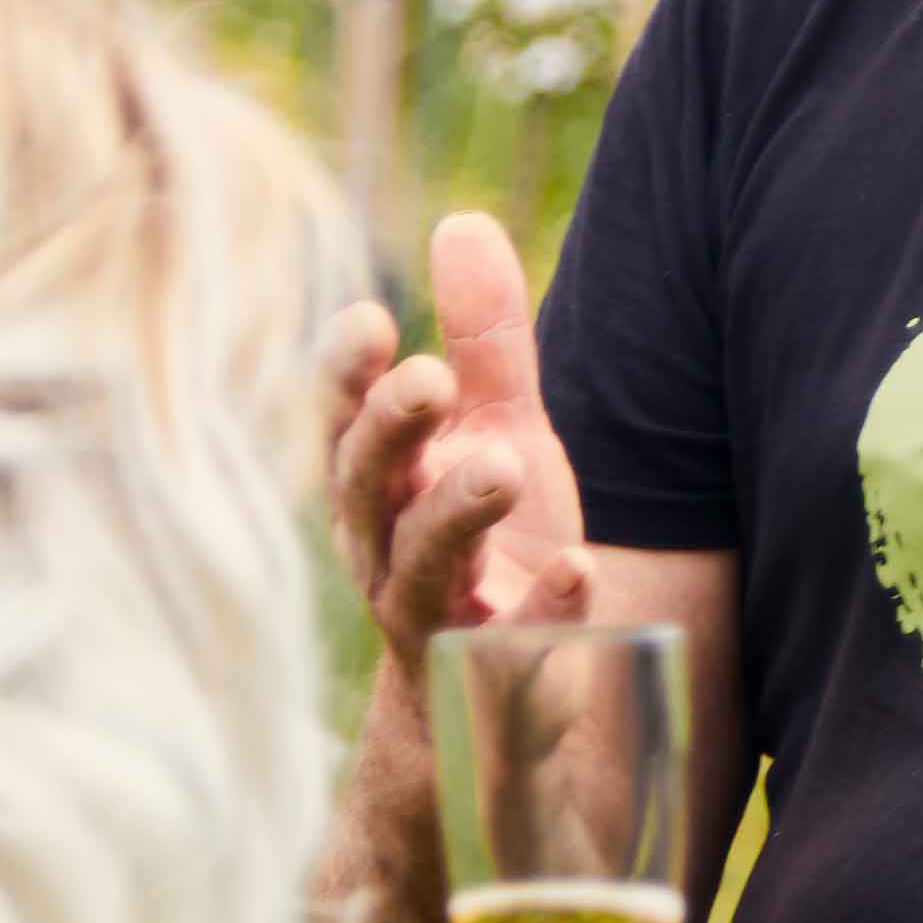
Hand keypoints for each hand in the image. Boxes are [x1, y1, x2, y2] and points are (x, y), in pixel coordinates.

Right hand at [330, 210, 592, 662]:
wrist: (498, 701)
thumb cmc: (488, 540)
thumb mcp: (495, 430)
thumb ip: (487, 340)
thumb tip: (463, 221)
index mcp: (382, 482)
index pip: (344, 419)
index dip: (348, 374)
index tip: (372, 320)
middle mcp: (389, 549)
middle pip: (366, 487)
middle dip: (390, 430)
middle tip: (429, 379)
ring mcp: (438, 621)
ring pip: (423, 570)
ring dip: (455, 514)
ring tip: (501, 467)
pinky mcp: (496, 683)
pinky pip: (511, 654)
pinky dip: (541, 614)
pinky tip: (578, 572)